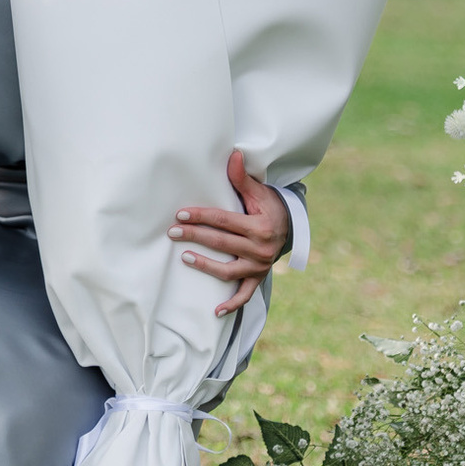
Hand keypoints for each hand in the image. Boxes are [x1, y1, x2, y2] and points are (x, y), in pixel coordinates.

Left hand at [172, 149, 291, 317]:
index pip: (224, 221)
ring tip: (185, 258)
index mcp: (260, 227)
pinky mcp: (258, 278)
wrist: (292, 228)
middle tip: (172, 232)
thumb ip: (242, 178)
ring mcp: (259, 267)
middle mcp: (261, 249)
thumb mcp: (260, 193)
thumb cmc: (270, 207)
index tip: (181, 214)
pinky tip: (215, 311)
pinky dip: (232, 304)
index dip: (201, 216)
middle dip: (195, 236)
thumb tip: (233, 154)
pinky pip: (245, 295)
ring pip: (228, 270)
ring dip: (206, 266)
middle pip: (221, 243)